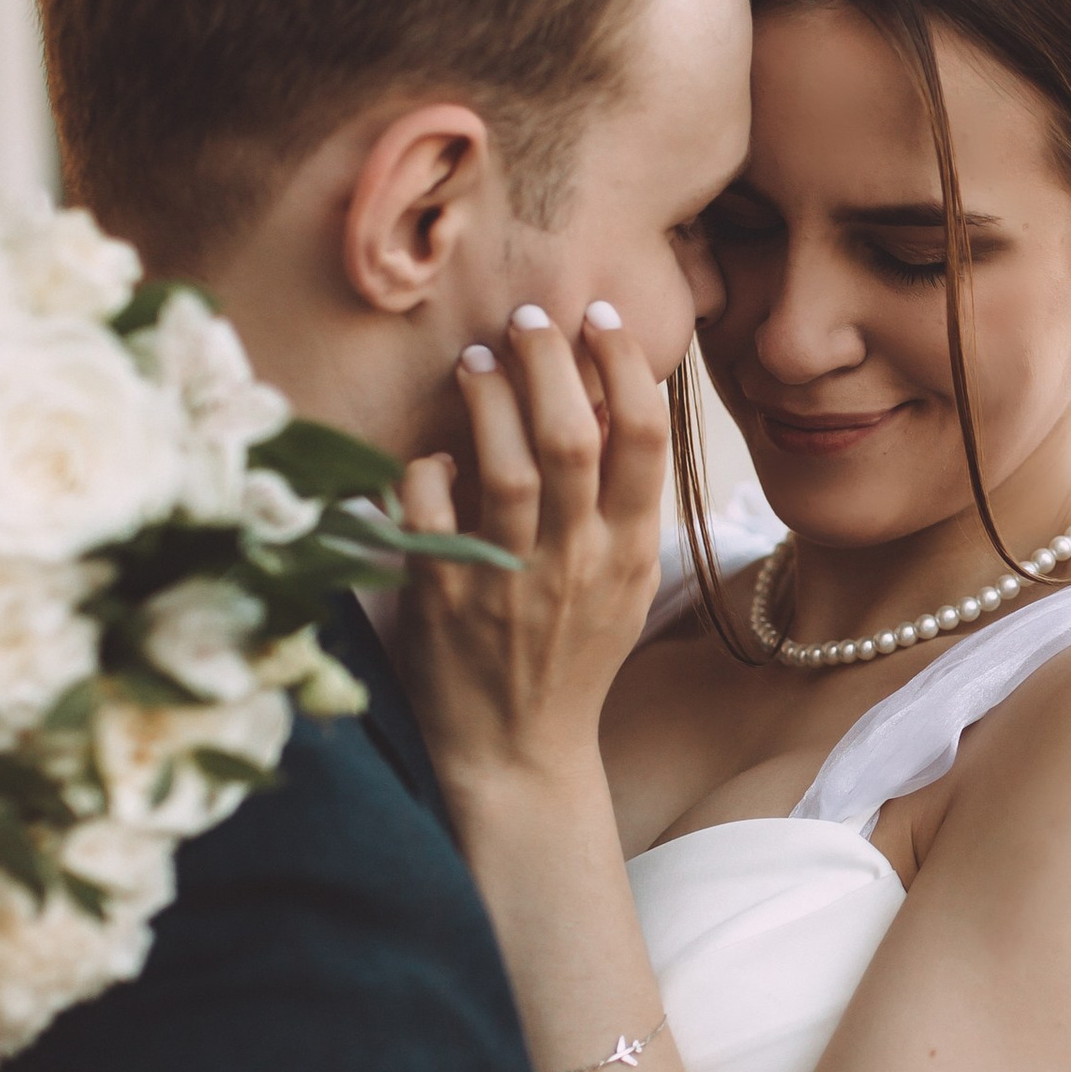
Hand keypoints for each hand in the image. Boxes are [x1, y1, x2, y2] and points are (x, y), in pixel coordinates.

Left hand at [393, 305, 670, 807]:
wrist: (519, 753)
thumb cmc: (569, 655)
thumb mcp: (619, 582)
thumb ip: (619, 501)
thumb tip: (598, 400)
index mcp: (630, 551)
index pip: (643, 437)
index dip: (623, 363)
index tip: (597, 318)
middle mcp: (577, 562)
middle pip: (571, 434)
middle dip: (547, 358)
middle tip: (526, 318)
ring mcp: (511, 581)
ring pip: (502, 463)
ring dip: (487, 394)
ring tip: (476, 359)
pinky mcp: (447, 599)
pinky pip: (430, 509)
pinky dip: (427, 470)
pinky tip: (432, 460)